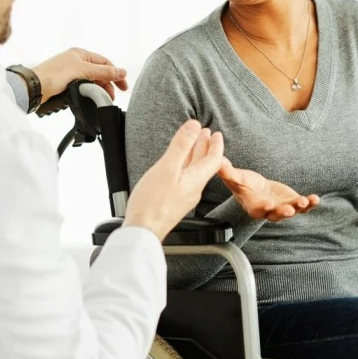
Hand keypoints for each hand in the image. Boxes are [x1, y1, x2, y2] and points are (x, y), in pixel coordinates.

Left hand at [33, 47, 127, 101]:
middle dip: (108, 84)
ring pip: (91, 81)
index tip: (124, 86)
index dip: (116, 73)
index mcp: (80, 54)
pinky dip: (89, 92)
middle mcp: (76, 61)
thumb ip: (103, 72)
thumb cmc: (54, 75)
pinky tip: (91, 98)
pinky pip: (83, 87)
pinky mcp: (65, 83)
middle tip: (114, 97)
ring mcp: (70, 72)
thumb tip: (122, 72)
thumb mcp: (83, 71)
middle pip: (99, 72)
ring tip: (103, 100)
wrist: (34, 87)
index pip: (104, 62)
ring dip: (99, 89)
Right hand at [124, 121, 225, 241]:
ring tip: (193, 144)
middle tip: (205, 133)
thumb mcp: (167, 167)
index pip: (214, 159)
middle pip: (204, 164)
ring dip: (195, 155)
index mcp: (196, 180)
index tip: (215, 133)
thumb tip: (194, 126)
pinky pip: (184, 178)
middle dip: (205, 146)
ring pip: (193, 171)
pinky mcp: (174, 201)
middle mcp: (193, 189)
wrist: (142, 231)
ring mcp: (184, 196)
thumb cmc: (152, 203)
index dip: (215, 144)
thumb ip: (181, 146)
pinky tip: (177, 164)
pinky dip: (184, 166)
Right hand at [218, 158, 319, 222]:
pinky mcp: (291, 203)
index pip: (258, 209)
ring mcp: (282, 208)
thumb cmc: (244, 183)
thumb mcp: (236, 177)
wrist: (256, 188)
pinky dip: (309, 203)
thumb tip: (217, 161)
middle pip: (276, 214)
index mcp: (254, 207)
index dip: (263, 208)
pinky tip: (316, 198)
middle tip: (289, 209)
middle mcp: (269, 211)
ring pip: (292, 210)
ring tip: (307, 200)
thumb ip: (229, 172)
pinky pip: (302, 206)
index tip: (268, 204)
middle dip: (283, 212)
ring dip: (300, 207)